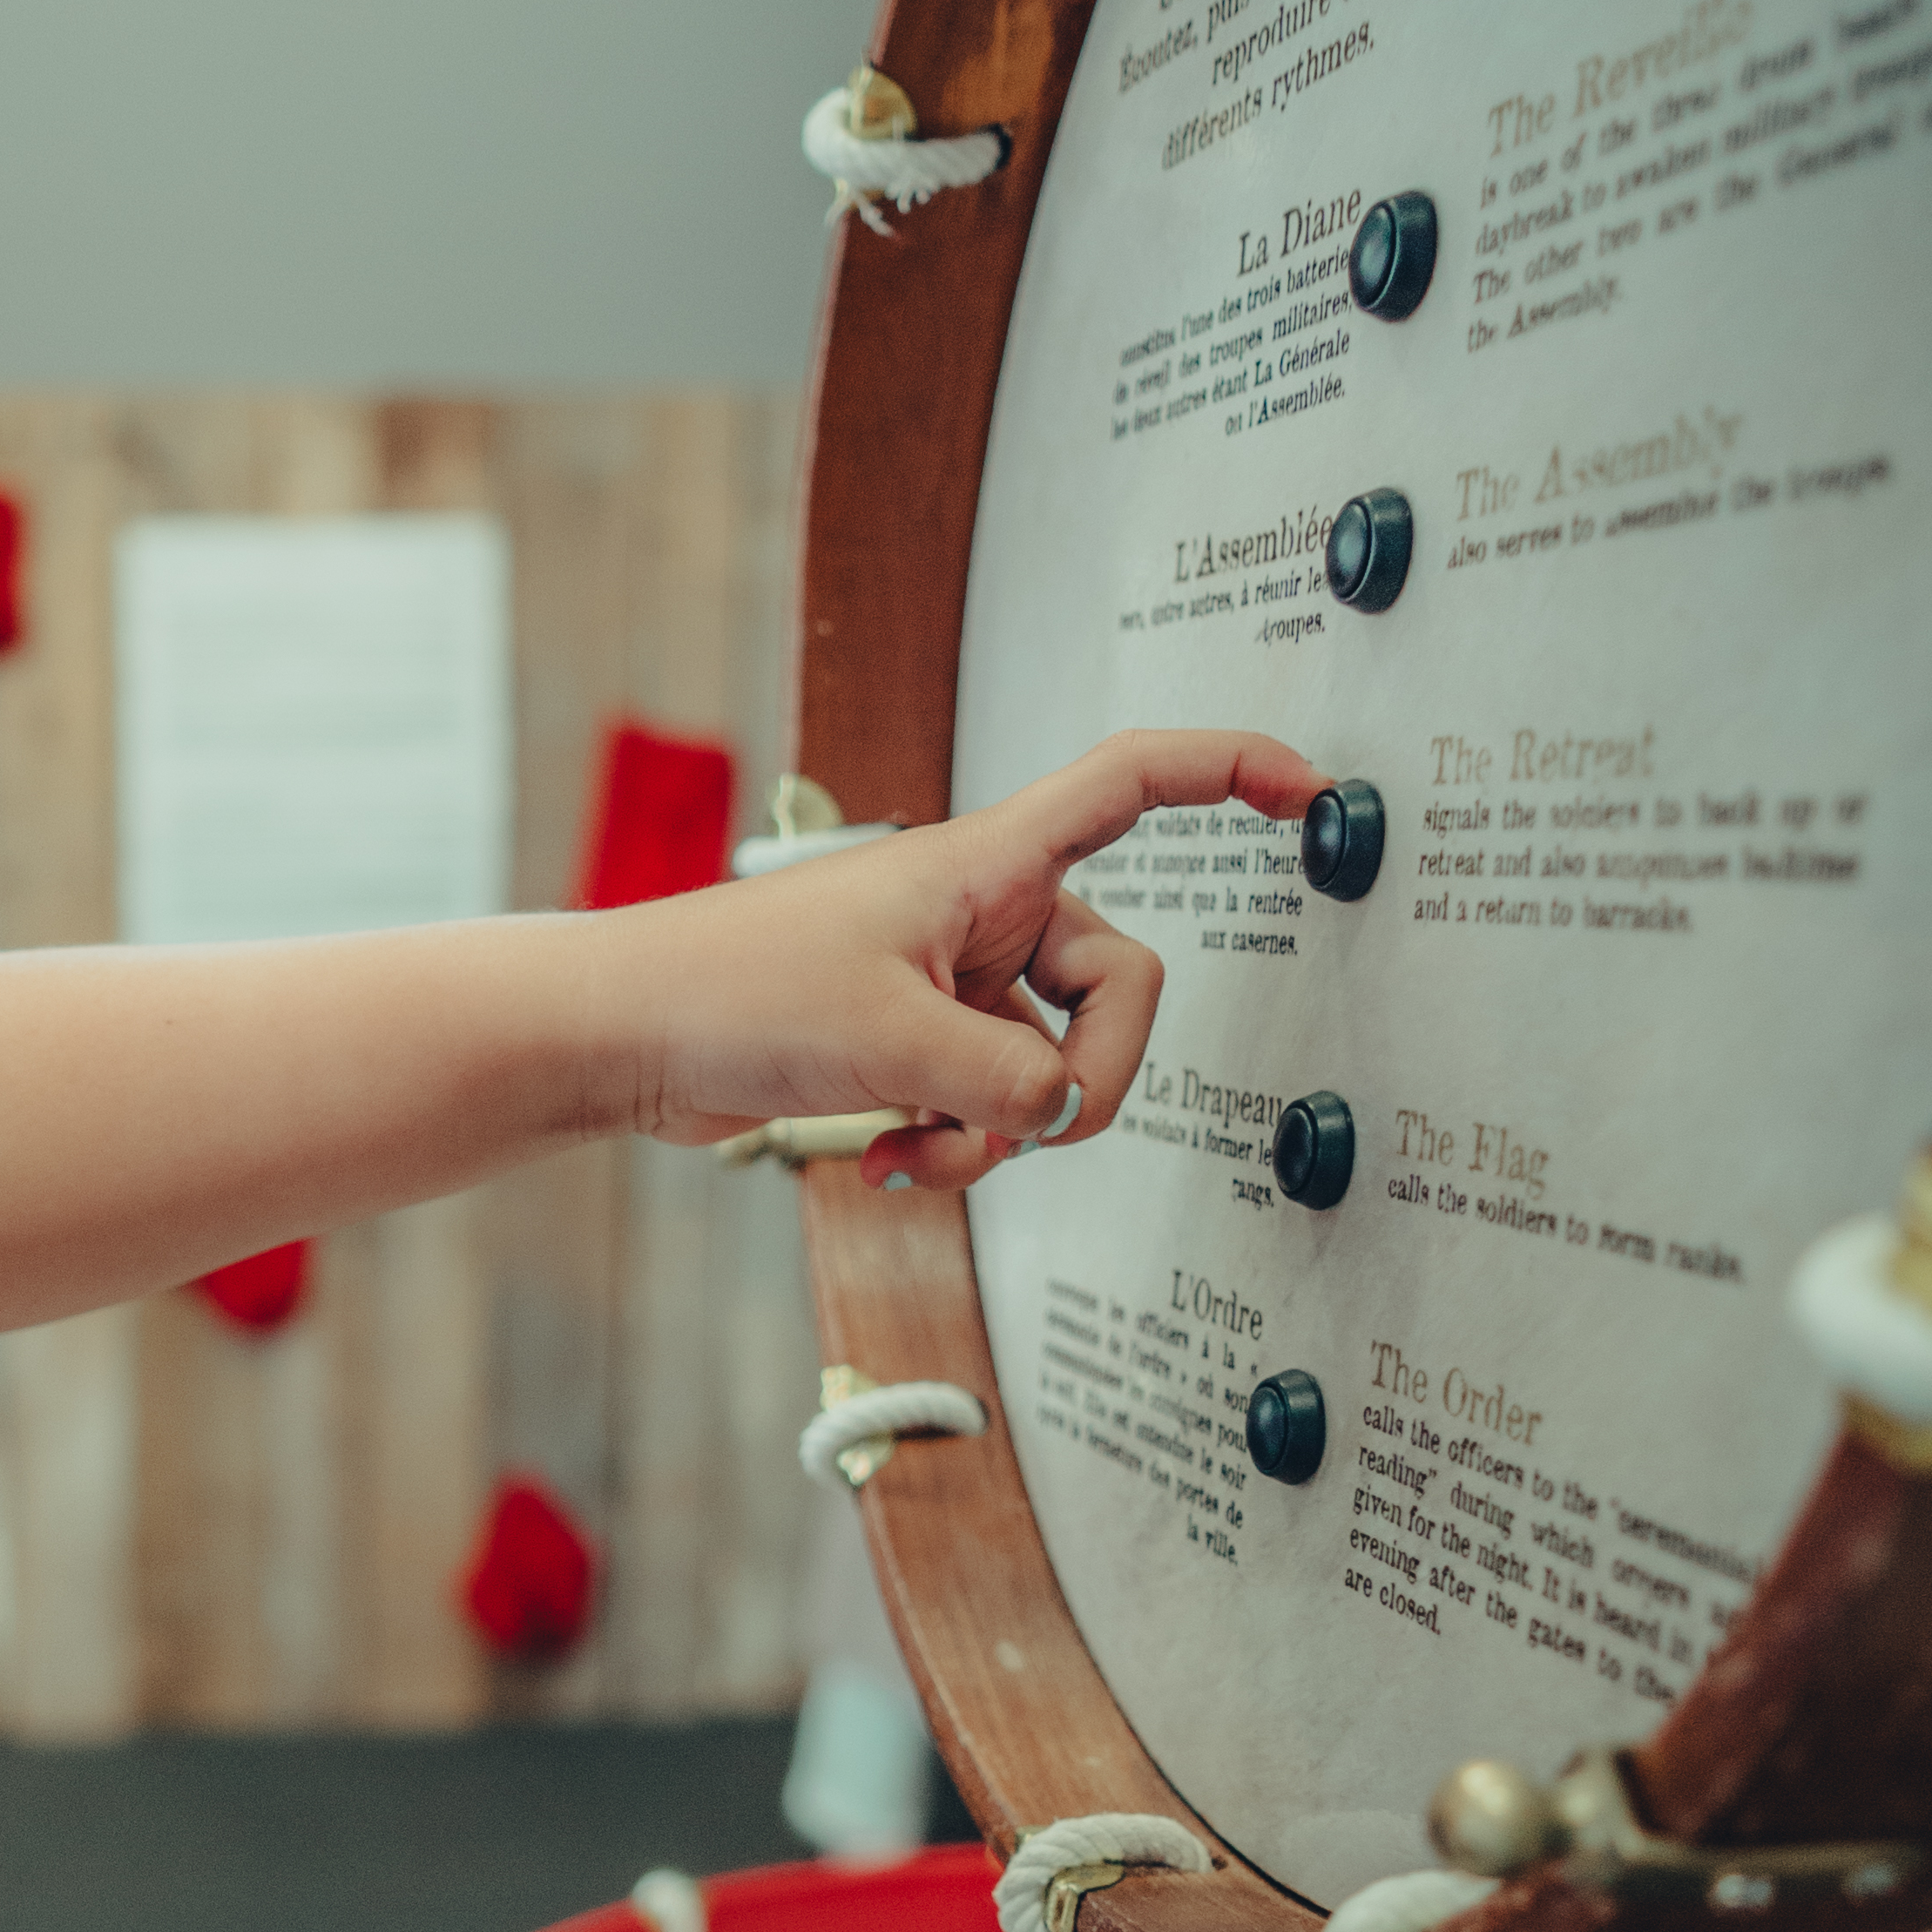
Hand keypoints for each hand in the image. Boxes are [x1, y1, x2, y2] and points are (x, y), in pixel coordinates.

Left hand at [611, 727, 1326, 1191]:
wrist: (621, 1038)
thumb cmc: (727, 995)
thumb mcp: (893, 1045)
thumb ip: (1011, 1081)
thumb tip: (1066, 1111)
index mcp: (985, 863)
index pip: (1133, 784)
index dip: (1230, 771)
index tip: (1310, 792)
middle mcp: (979, 910)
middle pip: (1116, 988)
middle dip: (1083, 1079)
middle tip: (1023, 1127)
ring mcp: (949, 976)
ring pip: (1049, 1061)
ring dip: (1001, 1126)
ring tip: (919, 1149)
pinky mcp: (915, 1036)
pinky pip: (990, 1097)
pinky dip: (957, 1140)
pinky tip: (888, 1161)